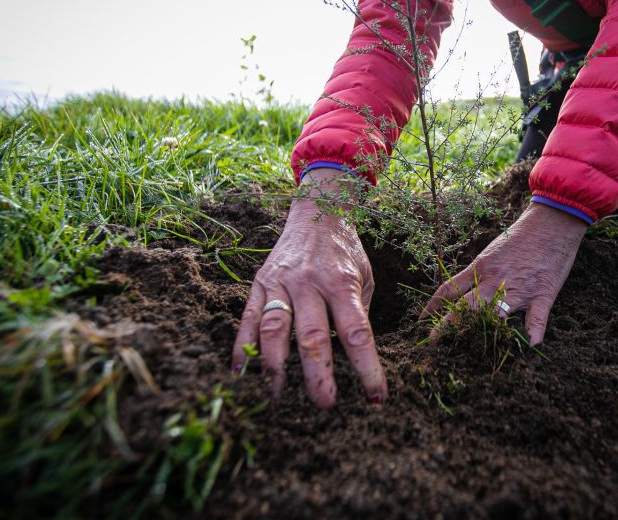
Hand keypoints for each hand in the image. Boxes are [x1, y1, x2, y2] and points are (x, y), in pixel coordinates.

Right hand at [231, 169, 384, 407]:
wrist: (317, 211)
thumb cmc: (346, 251)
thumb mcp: (365, 276)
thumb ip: (360, 313)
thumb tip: (355, 357)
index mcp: (342, 283)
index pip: (357, 332)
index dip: (367, 367)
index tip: (376, 396)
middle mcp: (309, 283)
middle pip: (312, 336)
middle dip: (318, 375)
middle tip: (325, 405)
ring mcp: (281, 283)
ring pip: (274, 329)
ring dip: (276, 367)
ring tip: (279, 396)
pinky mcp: (259, 283)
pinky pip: (247, 317)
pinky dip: (242, 346)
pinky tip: (241, 372)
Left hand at [422, 202, 586, 344]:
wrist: (552, 221)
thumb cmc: (522, 235)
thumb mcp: (493, 251)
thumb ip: (480, 272)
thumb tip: (464, 290)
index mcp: (481, 268)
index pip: (449, 289)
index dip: (432, 306)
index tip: (421, 321)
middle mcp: (495, 281)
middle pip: (464, 308)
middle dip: (447, 328)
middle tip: (433, 345)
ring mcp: (519, 289)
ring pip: (495, 316)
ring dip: (485, 335)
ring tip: (474, 355)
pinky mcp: (543, 293)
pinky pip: (536, 319)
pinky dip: (533, 334)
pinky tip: (528, 347)